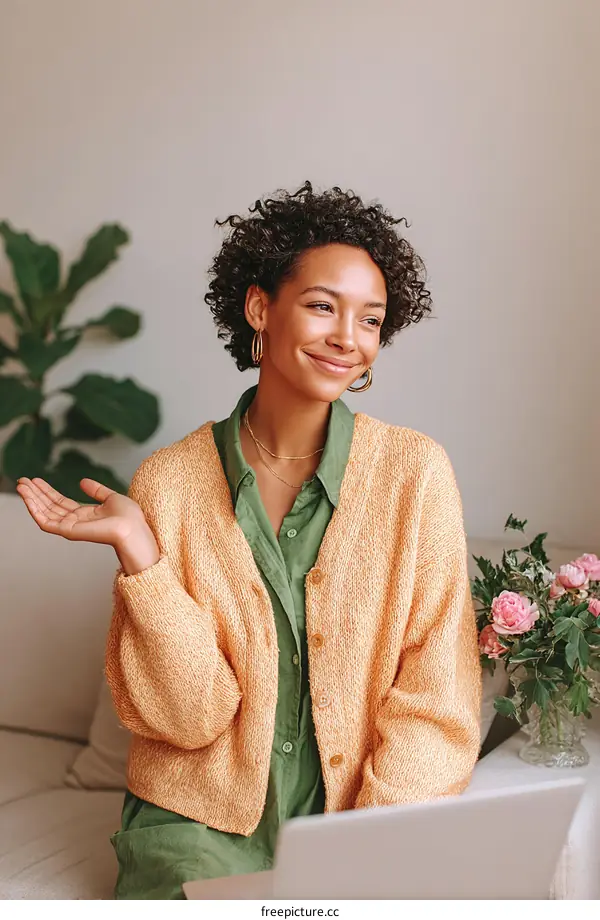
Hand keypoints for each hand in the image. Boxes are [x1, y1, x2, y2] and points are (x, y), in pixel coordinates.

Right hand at [16, 476, 151, 550]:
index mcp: (84, 514)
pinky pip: (45, 522)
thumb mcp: (110, 498)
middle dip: (35, 493)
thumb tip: (83, 481)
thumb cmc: (129, 517)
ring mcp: (70, 527)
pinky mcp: (68, 531)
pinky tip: (27, 498)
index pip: (59, 502)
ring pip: (44, 513)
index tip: (35, 480)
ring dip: (31, 499)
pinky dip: (35, 509)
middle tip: (22, 480)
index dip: (47, 491)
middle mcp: (75, 521)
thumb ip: (96, 490)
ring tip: (21, 485)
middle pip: (49, 506)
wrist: (133, 527)